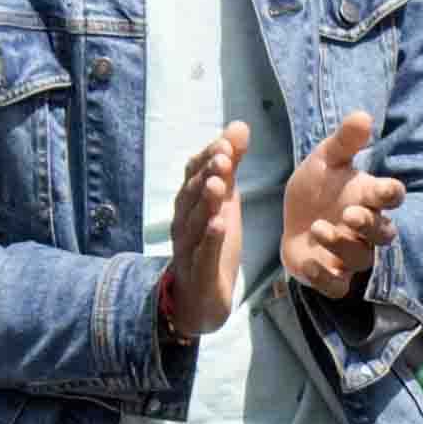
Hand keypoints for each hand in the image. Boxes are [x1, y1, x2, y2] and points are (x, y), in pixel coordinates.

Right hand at [144, 125, 252, 349]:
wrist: (199, 298)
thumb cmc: (211, 242)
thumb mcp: (225, 201)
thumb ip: (230, 166)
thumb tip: (239, 125)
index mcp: (190, 202)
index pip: (194, 174)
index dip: (208, 158)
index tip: (226, 143)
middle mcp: (184, 221)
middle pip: (192, 194)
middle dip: (207, 174)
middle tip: (224, 156)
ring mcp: (188, 247)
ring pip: (195, 222)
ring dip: (206, 202)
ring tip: (220, 184)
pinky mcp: (199, 271)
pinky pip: (202, 254)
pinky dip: (210, 239)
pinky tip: (219, 226)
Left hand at [264, 112, 393, 301]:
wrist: (292, 221)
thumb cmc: (317, 189)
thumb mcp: (325, 160)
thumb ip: (344, 142)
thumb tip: (363, 114)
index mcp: (370, 198)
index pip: (392, 197)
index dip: (391, 195)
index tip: (384, 190)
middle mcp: (366, 231)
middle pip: (384, 234)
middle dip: (370, 225)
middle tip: (350, 213)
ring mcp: (351, 256)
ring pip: (361, 258)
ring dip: (342, 245)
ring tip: (318, 228)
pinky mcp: (332, 278)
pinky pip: (338, 286)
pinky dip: (326, 276)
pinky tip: (310, 262)